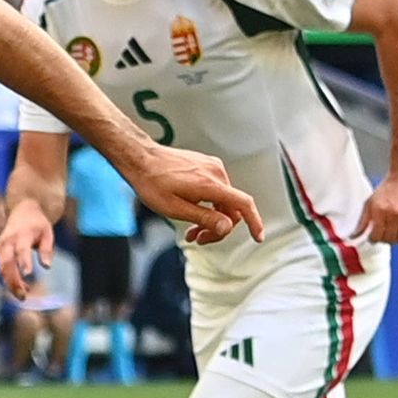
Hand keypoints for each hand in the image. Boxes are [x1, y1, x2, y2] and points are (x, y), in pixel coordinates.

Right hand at [0, 197, 56, 293]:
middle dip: (13, 281)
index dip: (24, 261)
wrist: (22, 211)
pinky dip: (11, 280)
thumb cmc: (37, 224)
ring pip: (2, 269)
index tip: (28, 274)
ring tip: (24, 296)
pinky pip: (2, 269)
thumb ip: (46, 249)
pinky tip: (23, 287)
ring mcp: (1, 247)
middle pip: (7, 263)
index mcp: (21, 234)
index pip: (21, 249)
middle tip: (23, 296)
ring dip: (11, 284)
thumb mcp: (47, 233)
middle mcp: (7, 241)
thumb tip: (47, 266)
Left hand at [133, 146, 265, 247]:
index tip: (258, 237)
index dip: (254, 222)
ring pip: (223, 201)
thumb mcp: (176, 208)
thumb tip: (227, 227)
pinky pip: (216, 190)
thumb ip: (204, 218)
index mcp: (211, 184)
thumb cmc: (152, 183)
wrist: (140, 158)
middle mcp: (216, 172)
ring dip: (211, 218)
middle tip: (198, 239)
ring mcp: (212, 167)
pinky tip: (192, 212)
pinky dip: (208, 205)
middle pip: (231, 208)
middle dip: (218, 228)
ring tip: (191, 231)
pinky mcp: (205, 165)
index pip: (243, 204)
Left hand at [358, 166, 397, 247]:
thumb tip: (354, 236)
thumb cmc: (388, 188)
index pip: (376, 237)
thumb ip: (363, 221)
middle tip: (386, 232)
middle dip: (386, 238)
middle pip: (390, 240)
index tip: (375, 236)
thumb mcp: (371, 202)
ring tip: (397, 228)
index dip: (374, 239)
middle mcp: (394, 214)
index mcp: (380, 211)